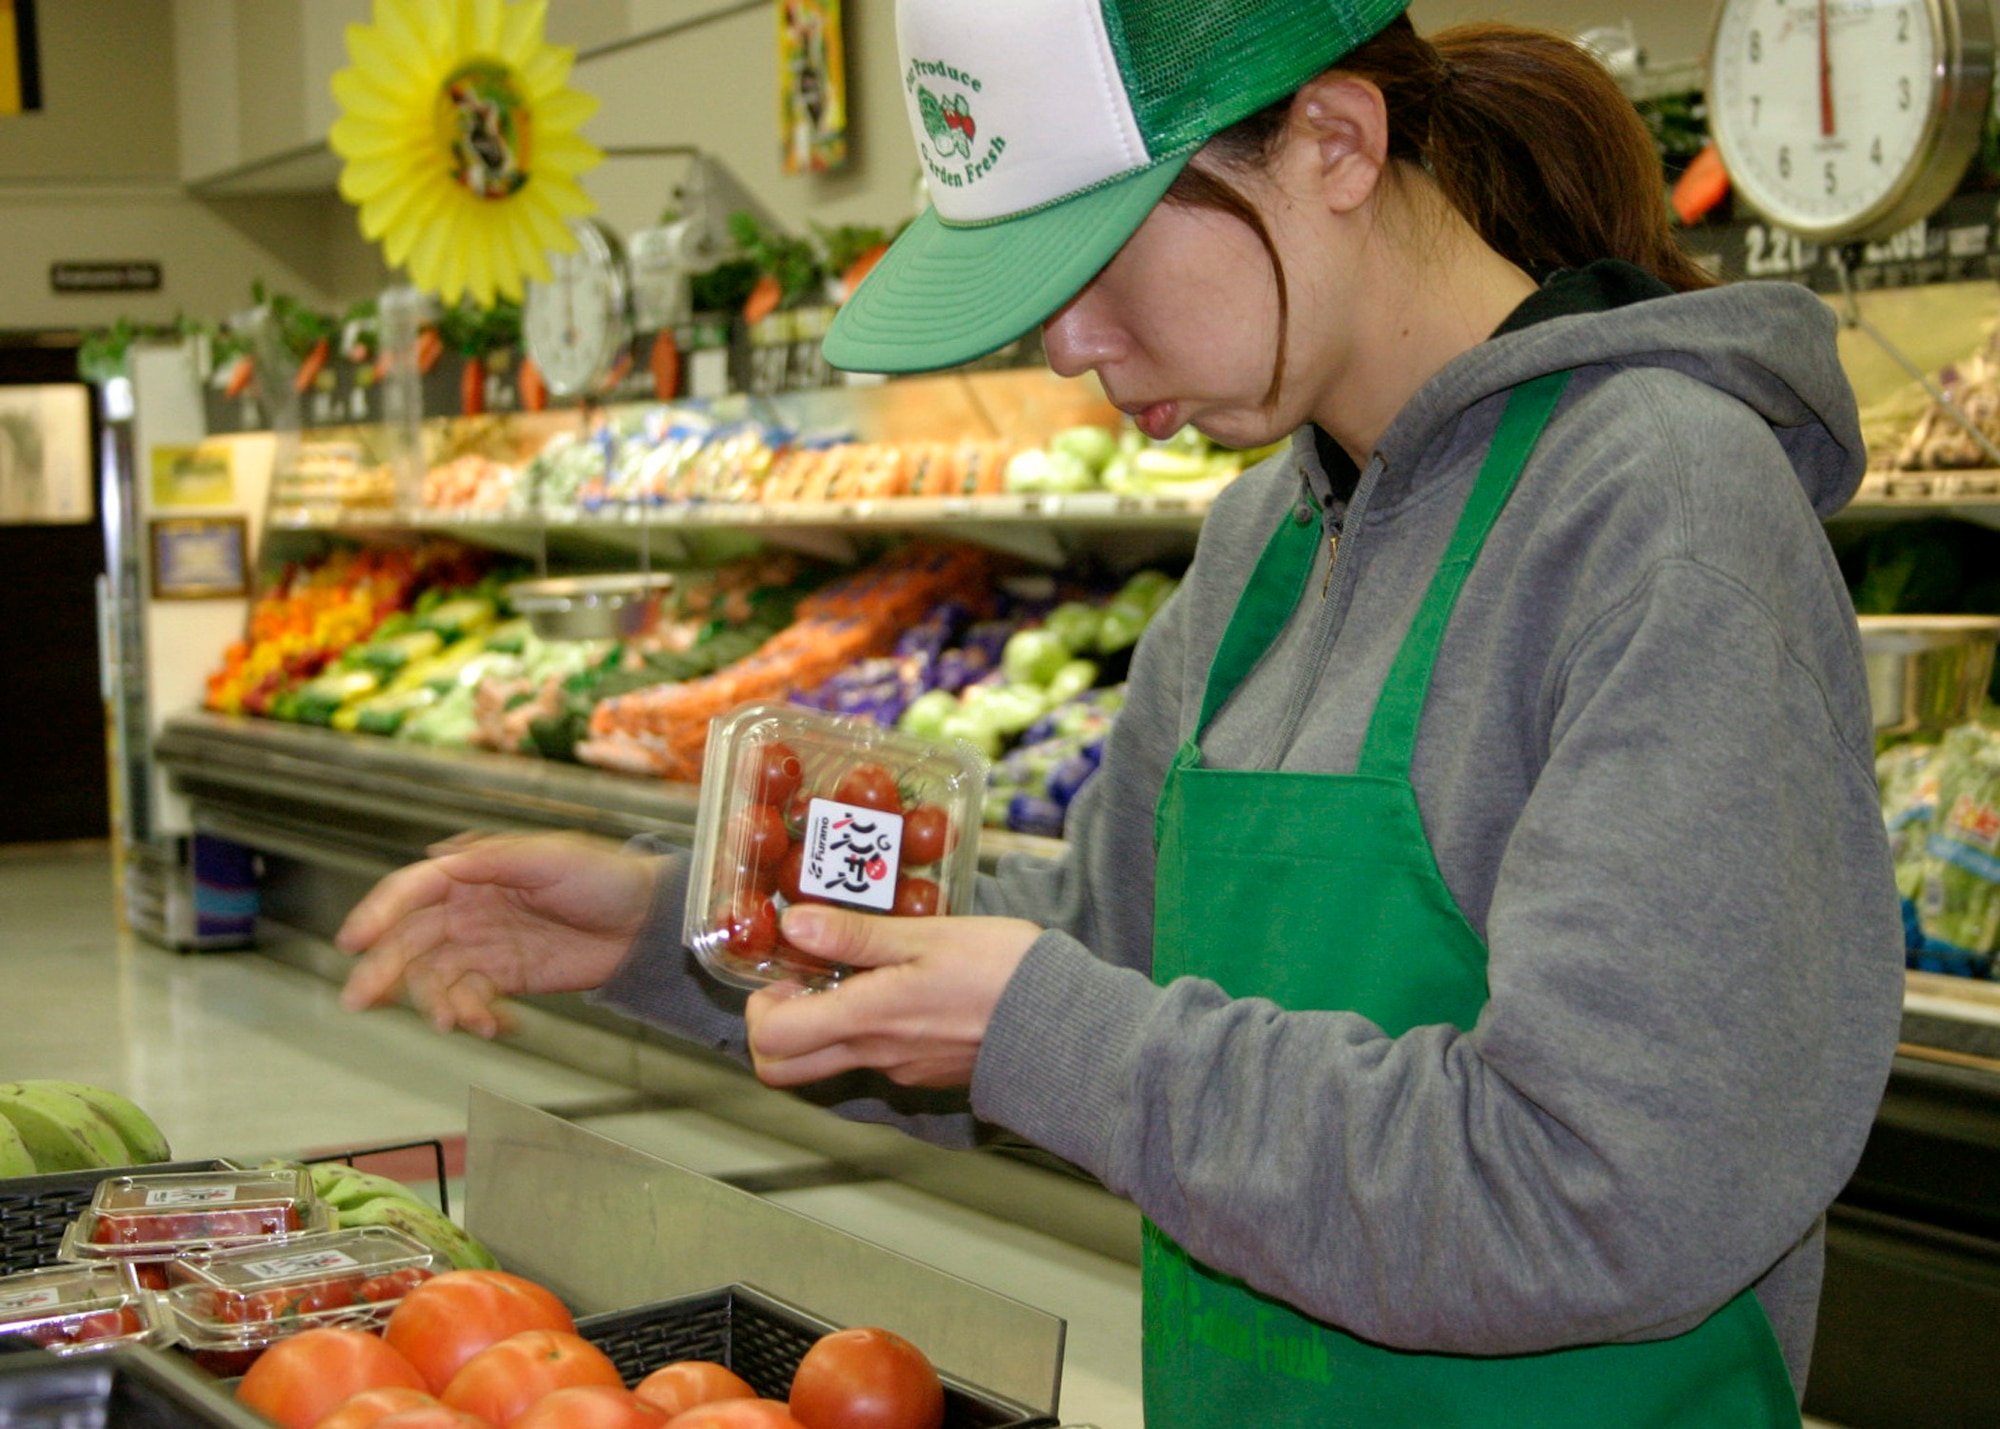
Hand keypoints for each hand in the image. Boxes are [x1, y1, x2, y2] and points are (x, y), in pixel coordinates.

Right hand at [336, 830, 661, 1036]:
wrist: (647, 921)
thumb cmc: (605, 876)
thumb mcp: (550, 856)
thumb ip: (493, 858)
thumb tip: (438, 856)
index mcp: (476, 872)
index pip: (413, 890)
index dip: (379, 912)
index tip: (354, 940)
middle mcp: (471, 908)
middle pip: (411, 939)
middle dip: (383, 969)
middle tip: (359, 1000)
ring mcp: (485, 944)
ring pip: (436, 976)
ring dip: (438, 1002)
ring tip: (464, 1021)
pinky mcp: (505, 977)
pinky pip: (470, 999)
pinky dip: (472, 1015)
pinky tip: (494, 1025)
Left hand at [744, 904, 1040, 1089]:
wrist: (1064, 1023)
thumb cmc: (1001, 971)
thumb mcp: (926, 935)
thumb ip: (855, 935)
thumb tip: (794, 923)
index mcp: (866, 1018)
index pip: (770, 1040)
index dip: (759, 1008)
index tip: (783, 972)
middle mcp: (873, 1054)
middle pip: (782, 1072)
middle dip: (771, 1032)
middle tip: (797, 986)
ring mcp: (898, 1069)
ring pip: (827, 1064)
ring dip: (820, 1027)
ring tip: (855, 976)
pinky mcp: (924, 1071)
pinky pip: (873, 1058)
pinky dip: (865, 1029)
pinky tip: (898, 990)